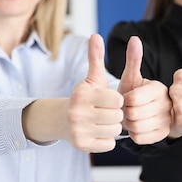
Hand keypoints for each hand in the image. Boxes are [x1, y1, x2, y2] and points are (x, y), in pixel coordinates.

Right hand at [66, 34, 123, 151]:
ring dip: (113, 127)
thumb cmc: (86, 97)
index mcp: (83, 95)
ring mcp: (78, 130)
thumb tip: (95, 35)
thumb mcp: (92, 78)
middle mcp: (77, 113)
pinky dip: (107, 139)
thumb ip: (96, 58)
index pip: (117, 99)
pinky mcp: (81, 145)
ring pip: (114, 130)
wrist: (64, 121)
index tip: (110, 100)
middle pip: (117, 116)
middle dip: (116, 114)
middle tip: (107, 112)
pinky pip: (109, 143)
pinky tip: (99, 132)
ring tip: (103, 121)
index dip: (117, 100)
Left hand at [118, 36, 171, 143]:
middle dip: (125, 113)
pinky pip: (139, 137)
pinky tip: (137, 127)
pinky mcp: (163, 134)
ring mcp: (167, 120)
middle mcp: (168, 103)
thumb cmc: (133, 94)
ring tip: (132, 118)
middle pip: (133, 113)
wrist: (142, 114)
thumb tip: (134, 38)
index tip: (127, 99)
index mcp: (160, 88)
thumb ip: (133, 60)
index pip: (132, 99)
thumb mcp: (131, 78)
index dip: (124, 101)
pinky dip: (133, 134)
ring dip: (129, 124)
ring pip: (136, 127)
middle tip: (128, 110)